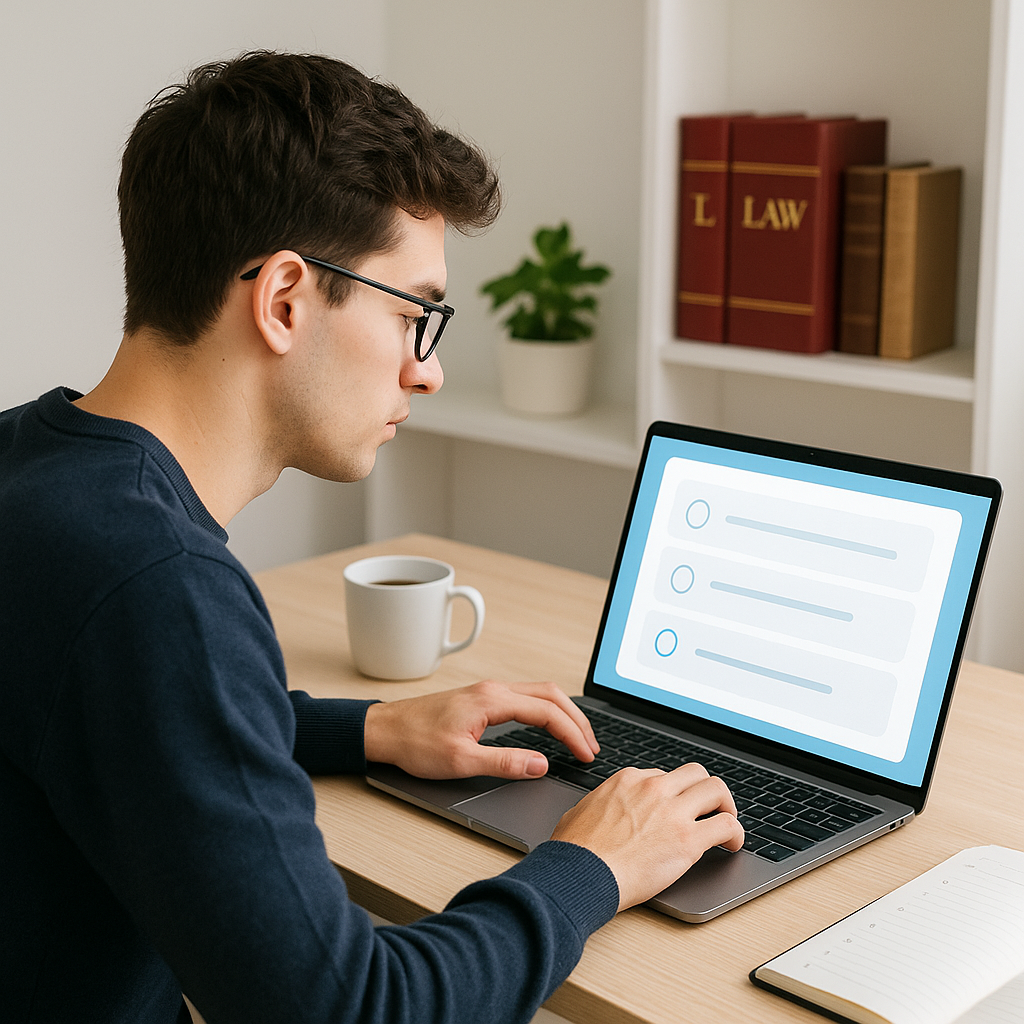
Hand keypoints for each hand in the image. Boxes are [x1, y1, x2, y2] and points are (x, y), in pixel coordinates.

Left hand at [363, 680, 599, 779]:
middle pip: (551, 695)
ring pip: (540, 693)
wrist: (385, 729)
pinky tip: (550, 726)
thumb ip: (505, 763)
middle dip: (577, 720)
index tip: (586, 755)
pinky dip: (547, 710)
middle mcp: (494, 689)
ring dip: (563, 713)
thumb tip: (541, 764)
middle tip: (592, 747)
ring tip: (579, 738)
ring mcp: (488, 691)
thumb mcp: (461, 761)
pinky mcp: (483, 698)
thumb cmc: (414, 742)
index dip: (573, 734)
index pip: (547, 712)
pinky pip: (526, 697)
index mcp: (492, 700)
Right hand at [550, 762, 743, 911]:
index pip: (663, 776)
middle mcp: (653, 789)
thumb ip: (601, 804)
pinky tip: (732, 845)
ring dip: (725, 806)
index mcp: (628, 780)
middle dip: (705, 790)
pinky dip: (735, 834)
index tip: (676, 809)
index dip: (673, 794)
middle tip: (710, 809)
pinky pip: (726, 826)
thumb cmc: (575, 850)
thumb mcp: (581, 811)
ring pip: (717, 790)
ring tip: (726, 823)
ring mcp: (673, 812)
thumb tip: (603, 812)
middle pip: (696, 774)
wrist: (580, 873)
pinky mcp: (688, 840)